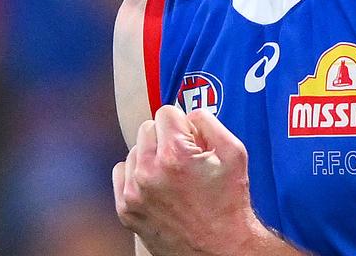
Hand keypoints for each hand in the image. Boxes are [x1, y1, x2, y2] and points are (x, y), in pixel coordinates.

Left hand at [113, 105, 272, 255]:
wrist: (221, 249)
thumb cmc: (230, 202)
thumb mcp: (234, 153)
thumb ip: (209, 122)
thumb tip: (188, 113)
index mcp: (175, 154)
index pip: (166, 112)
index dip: (183, 125)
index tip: (191, 140)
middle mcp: (149, 171)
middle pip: (147, 128)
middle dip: (166, 138)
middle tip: (183, 158)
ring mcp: (134, 192)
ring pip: (134, 150)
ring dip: (151, 156)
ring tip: (172, 176)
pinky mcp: (126, 209)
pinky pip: (121, 172)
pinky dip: (136, 174)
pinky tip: (156, 185)